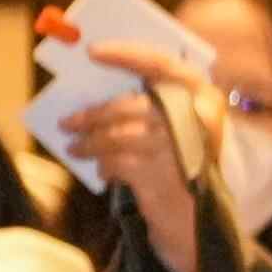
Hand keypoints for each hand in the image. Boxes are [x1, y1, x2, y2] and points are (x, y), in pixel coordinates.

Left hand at [62, 43, 212, 271]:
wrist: (204, 220)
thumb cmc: (186, 165)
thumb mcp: (180, 129)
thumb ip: (155, 105)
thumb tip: (99, 89)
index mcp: (205, 96)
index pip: (161, 63)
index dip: (126, 54)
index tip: (94, 51)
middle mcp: (196, 117)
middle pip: (128, 105)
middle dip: (92, 115)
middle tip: (66, 123)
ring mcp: (178, 147)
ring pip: (116, 135)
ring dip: (90, 142)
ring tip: (75, 148)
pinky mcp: (160, 176)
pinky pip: (116, 162)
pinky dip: (105, 166)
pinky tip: (103, 170)